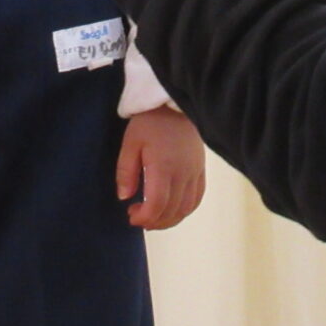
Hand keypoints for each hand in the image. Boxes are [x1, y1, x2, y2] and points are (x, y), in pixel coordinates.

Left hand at [116, 105, 206, 229]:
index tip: (131, 216)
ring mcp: (194, 172)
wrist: (173, 103)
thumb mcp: (131, 142)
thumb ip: (126, 171)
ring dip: (169, 220)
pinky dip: (185, 210)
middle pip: (171, 211)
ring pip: (186, 208)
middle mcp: (182, 173)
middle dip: (154, 221)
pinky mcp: (201, 169)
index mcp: (163, 167)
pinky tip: (172, 210)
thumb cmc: (149, 121)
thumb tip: (124, 197)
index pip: (156, 205)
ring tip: (153, 218)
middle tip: (138, 218)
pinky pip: (196, 198)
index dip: (144, 217)